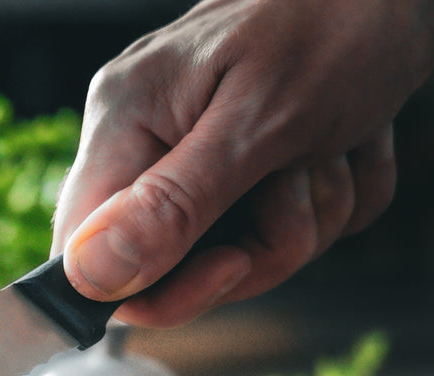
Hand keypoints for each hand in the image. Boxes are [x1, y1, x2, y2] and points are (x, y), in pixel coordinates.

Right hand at [51, 0, 433, 326]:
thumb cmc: (337, 22)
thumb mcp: (261, 120)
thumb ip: (173, 204)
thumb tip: (90, 275)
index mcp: (124, 122)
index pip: (87, 257)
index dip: (155, 290)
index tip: (233, 264)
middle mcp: (147, 141)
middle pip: (170, 270)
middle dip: (259, 247)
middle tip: (301, 186)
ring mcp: (195, 157)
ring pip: (243, 255)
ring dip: (312, 217)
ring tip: (334, 147)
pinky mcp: (246, 168)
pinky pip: (289, 230)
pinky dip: (334, 199)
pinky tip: (347, 144)